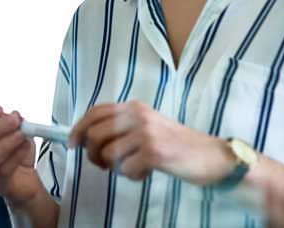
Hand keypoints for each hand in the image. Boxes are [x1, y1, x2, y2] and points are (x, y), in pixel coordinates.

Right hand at [0, 106, 43, 208]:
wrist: (26, 180)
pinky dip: (16, 156)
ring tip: (22, 135)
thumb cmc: (16, 153)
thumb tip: (14, 115)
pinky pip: (2, 171)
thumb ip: (13, 122)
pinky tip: (26, 146)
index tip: (1, 109)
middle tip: (15, 121)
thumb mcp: (15, 131)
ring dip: (6, 144)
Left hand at [69, 100, 234, 184]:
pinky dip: (132, 176)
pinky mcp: (154, 152)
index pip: (95, 112)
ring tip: (132, 168)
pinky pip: (126, 169)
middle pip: (95, 134)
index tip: (71, 143)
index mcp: (134, 107)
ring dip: (115, 168)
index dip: (78, 128)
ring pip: (107, 154)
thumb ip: (122, 127)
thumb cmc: (177, 145)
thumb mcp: (147, 126)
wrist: (212, 157)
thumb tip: (87, 137)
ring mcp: (146, 133)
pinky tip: (145, 173)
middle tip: (105, 164)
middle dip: (93, 154)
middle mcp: (138, 115)